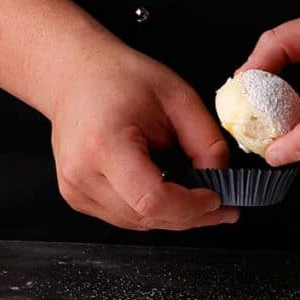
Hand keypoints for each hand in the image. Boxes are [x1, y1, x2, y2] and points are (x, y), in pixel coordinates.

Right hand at [49, 38, 238, 229]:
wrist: (76, 75)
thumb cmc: (120, 78)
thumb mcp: (179, 98)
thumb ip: (207, 142)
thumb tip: (222, 179)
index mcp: (104, 145)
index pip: (152, 200)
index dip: (190, 207)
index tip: (218, 198)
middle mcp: (81, 173)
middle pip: (147, 217)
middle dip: (192, 216)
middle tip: (224, 207)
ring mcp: (75, 189)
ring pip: (138, 223)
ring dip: (175, 217)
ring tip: (202, 200)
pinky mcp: (77, 197)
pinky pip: (125, 217)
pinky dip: (154, 212)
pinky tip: (172, 195)